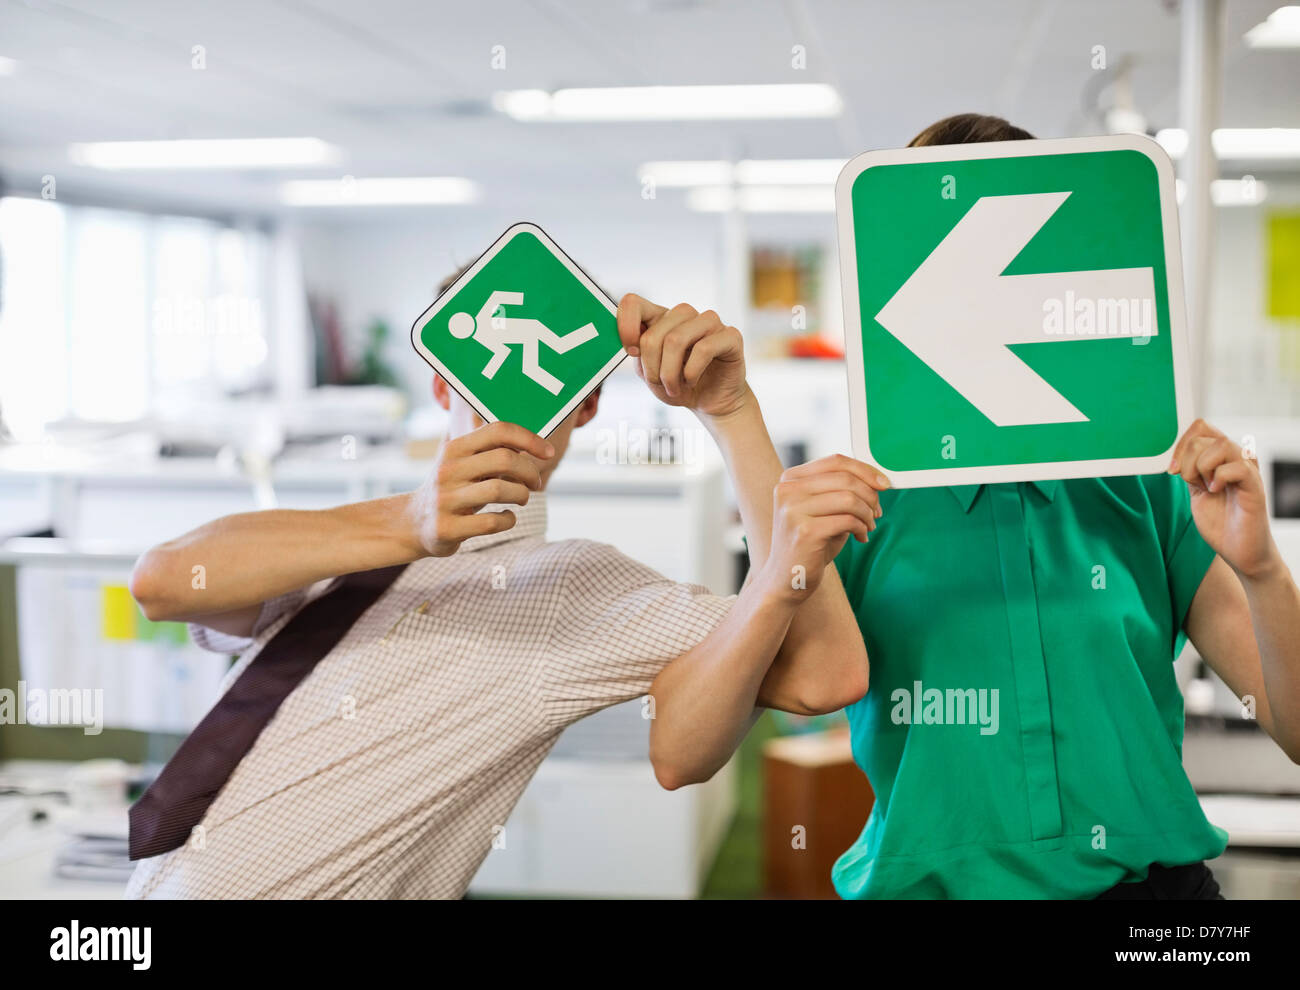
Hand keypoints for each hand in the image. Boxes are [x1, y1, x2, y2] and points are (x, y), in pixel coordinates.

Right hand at [408, 421, 552, 556]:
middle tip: (535, 483)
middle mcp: (448, 470)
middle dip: (530, 471)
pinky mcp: (448, 528)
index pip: (498, 430)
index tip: (548, 452)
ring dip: (521, 495)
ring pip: (500, 490)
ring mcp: (446, 500)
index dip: (529, 438)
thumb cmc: (453, 490)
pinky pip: (491, 522)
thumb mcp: (463, 463)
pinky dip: (508, 520)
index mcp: (455, 448)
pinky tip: (506, 517)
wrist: (412, 523)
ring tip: (521, 499)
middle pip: (504, 459)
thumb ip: (490, 449)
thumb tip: (532, 438)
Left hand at [616, 294, 749, 419]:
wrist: (710, 403)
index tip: (631, 352)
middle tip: (660, 384)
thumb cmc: (678, 385)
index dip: (626, 325)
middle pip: (654, 334)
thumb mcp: (649, 373)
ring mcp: (709, 322)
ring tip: (675, 388)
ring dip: (670, 373)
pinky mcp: (730, 336)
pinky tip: (692, 381)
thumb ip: (638, 353)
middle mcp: (685, 315)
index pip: (633, 303)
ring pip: (676, 340)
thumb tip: (631, 343)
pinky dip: (692, 372)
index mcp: (661, 318)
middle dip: (652, 368)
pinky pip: (704, 349)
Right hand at [757, 454, 890, 600]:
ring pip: (849, 498)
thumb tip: (877, 480)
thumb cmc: (809, 542)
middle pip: (845, 478)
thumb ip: (842, 490)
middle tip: (878, 512)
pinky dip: (861, 527)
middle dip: (870, 495)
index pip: (835, 461)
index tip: (884, 484)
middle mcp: (788, 490)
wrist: (786, 578)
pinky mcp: (805, 532)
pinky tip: (860, 537)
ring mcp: (793, 511)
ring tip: (868, 526)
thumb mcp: (822, 509)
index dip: (865, 470)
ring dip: (867, 513)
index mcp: (790, 479)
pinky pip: (848, 520)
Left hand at [1168, 418, 1280, 580]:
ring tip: (1206, 487)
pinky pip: (1236, 466)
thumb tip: (1174, 454)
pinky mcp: (1255, 486)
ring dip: (1202, 466)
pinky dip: (1218, 478)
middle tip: (1192, 482)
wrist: (1239, 551)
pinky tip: (1215, 492)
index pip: (1201, 428)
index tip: (1172, 469)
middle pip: (1205, 436)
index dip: (1181, 443)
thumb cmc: (1220, 522)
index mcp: (1222, 457)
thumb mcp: (1195, 491)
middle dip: (1187, 459)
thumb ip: (1189, 470)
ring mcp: (1247, 470)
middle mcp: (1236, 458)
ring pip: (1221, 444)